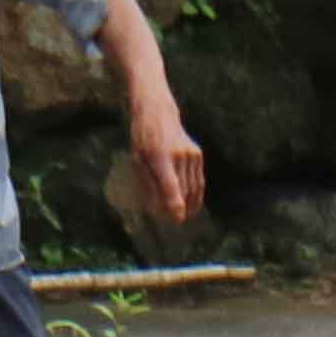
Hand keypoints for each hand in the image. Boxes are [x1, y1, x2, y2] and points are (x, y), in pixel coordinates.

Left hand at [124, 110, 208, 228]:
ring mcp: (191, 154)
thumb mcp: (136, 160)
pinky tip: (192, 203)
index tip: (176, 219)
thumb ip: (146, 184)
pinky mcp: (197, 155)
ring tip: (183, 216)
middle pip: (183, 189)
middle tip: (172, 221)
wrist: (158, 114)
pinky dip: (196, 193)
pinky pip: (198, 179)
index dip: (174, 204)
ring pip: (194, 186)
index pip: (170, 185)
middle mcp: (179, 156)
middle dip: (179, 207)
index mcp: (160, 157)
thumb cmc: (142, 139)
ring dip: (190, 203)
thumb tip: (154, 208)